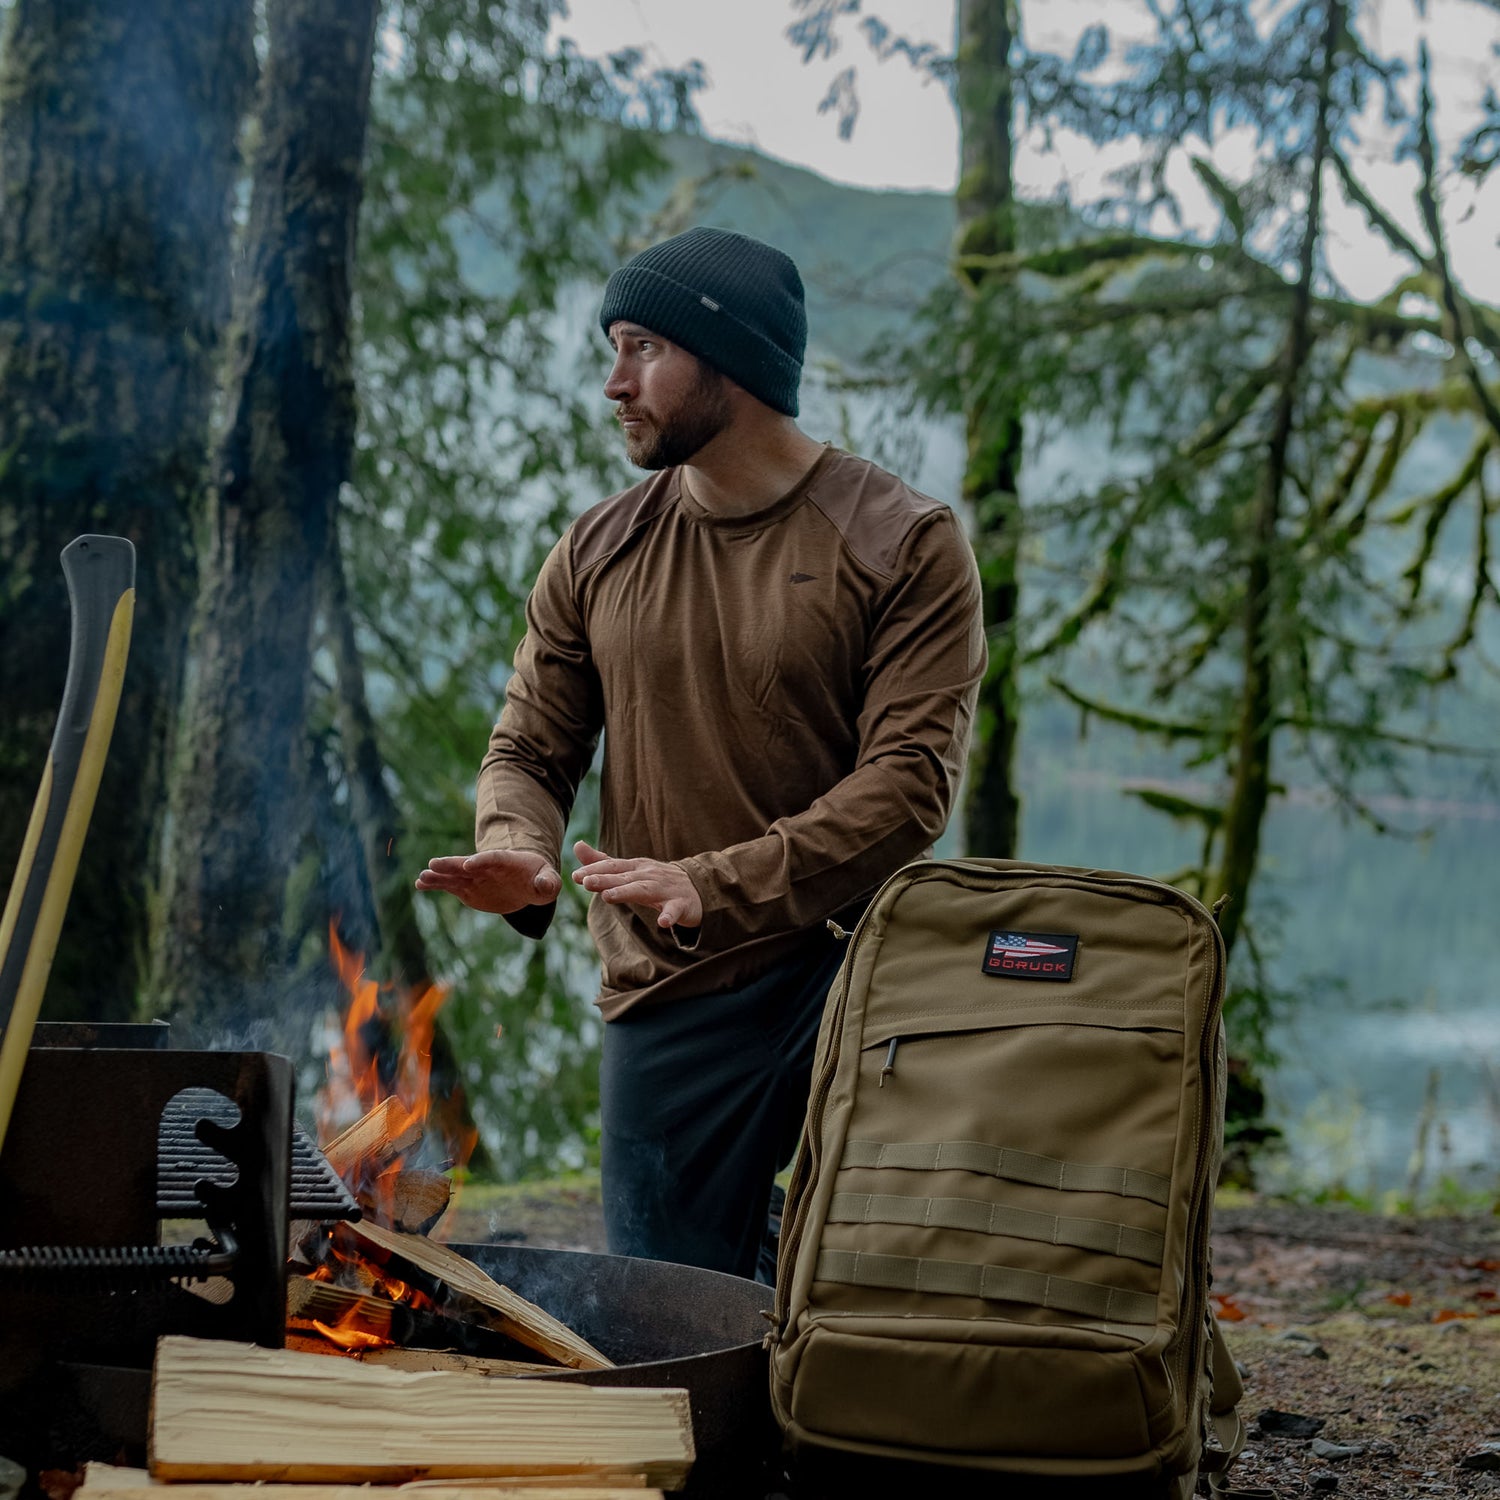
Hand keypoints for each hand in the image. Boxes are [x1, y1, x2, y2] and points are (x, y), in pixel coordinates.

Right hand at [415, 849, 560, 914]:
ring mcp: (475, 877)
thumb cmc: (539, 880)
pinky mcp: (468, 888)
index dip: (482, 860)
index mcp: (507, 861)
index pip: (493, 859)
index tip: (468, 864)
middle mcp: (486, 867)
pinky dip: (436, 885)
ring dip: (439, 876)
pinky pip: (450, 886)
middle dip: (451, 864)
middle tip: (433, 864)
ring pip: (454, 875)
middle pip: (467, 863)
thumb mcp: (549, 881)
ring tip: (422, 877)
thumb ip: (548, 883)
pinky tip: (420, 884)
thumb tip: (542, 886)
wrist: (527, 884)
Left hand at [571, 838, 701, 928]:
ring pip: (644, 890)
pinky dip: (670, 916)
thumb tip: (577, 845)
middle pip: (624, 877)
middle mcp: (649, 875)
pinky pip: (675, 910)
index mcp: (636, 868)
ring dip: (626, 892)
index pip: (613, 866)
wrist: (696, 887)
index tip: (576, 875)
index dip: (594, 870)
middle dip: (605, 878)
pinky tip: (663, 923)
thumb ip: (602, 860)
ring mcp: (666, 889)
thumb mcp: (629, 869)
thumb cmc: (656, 880)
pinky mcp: (681, 904)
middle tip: (586, 882)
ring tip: (608, 896)